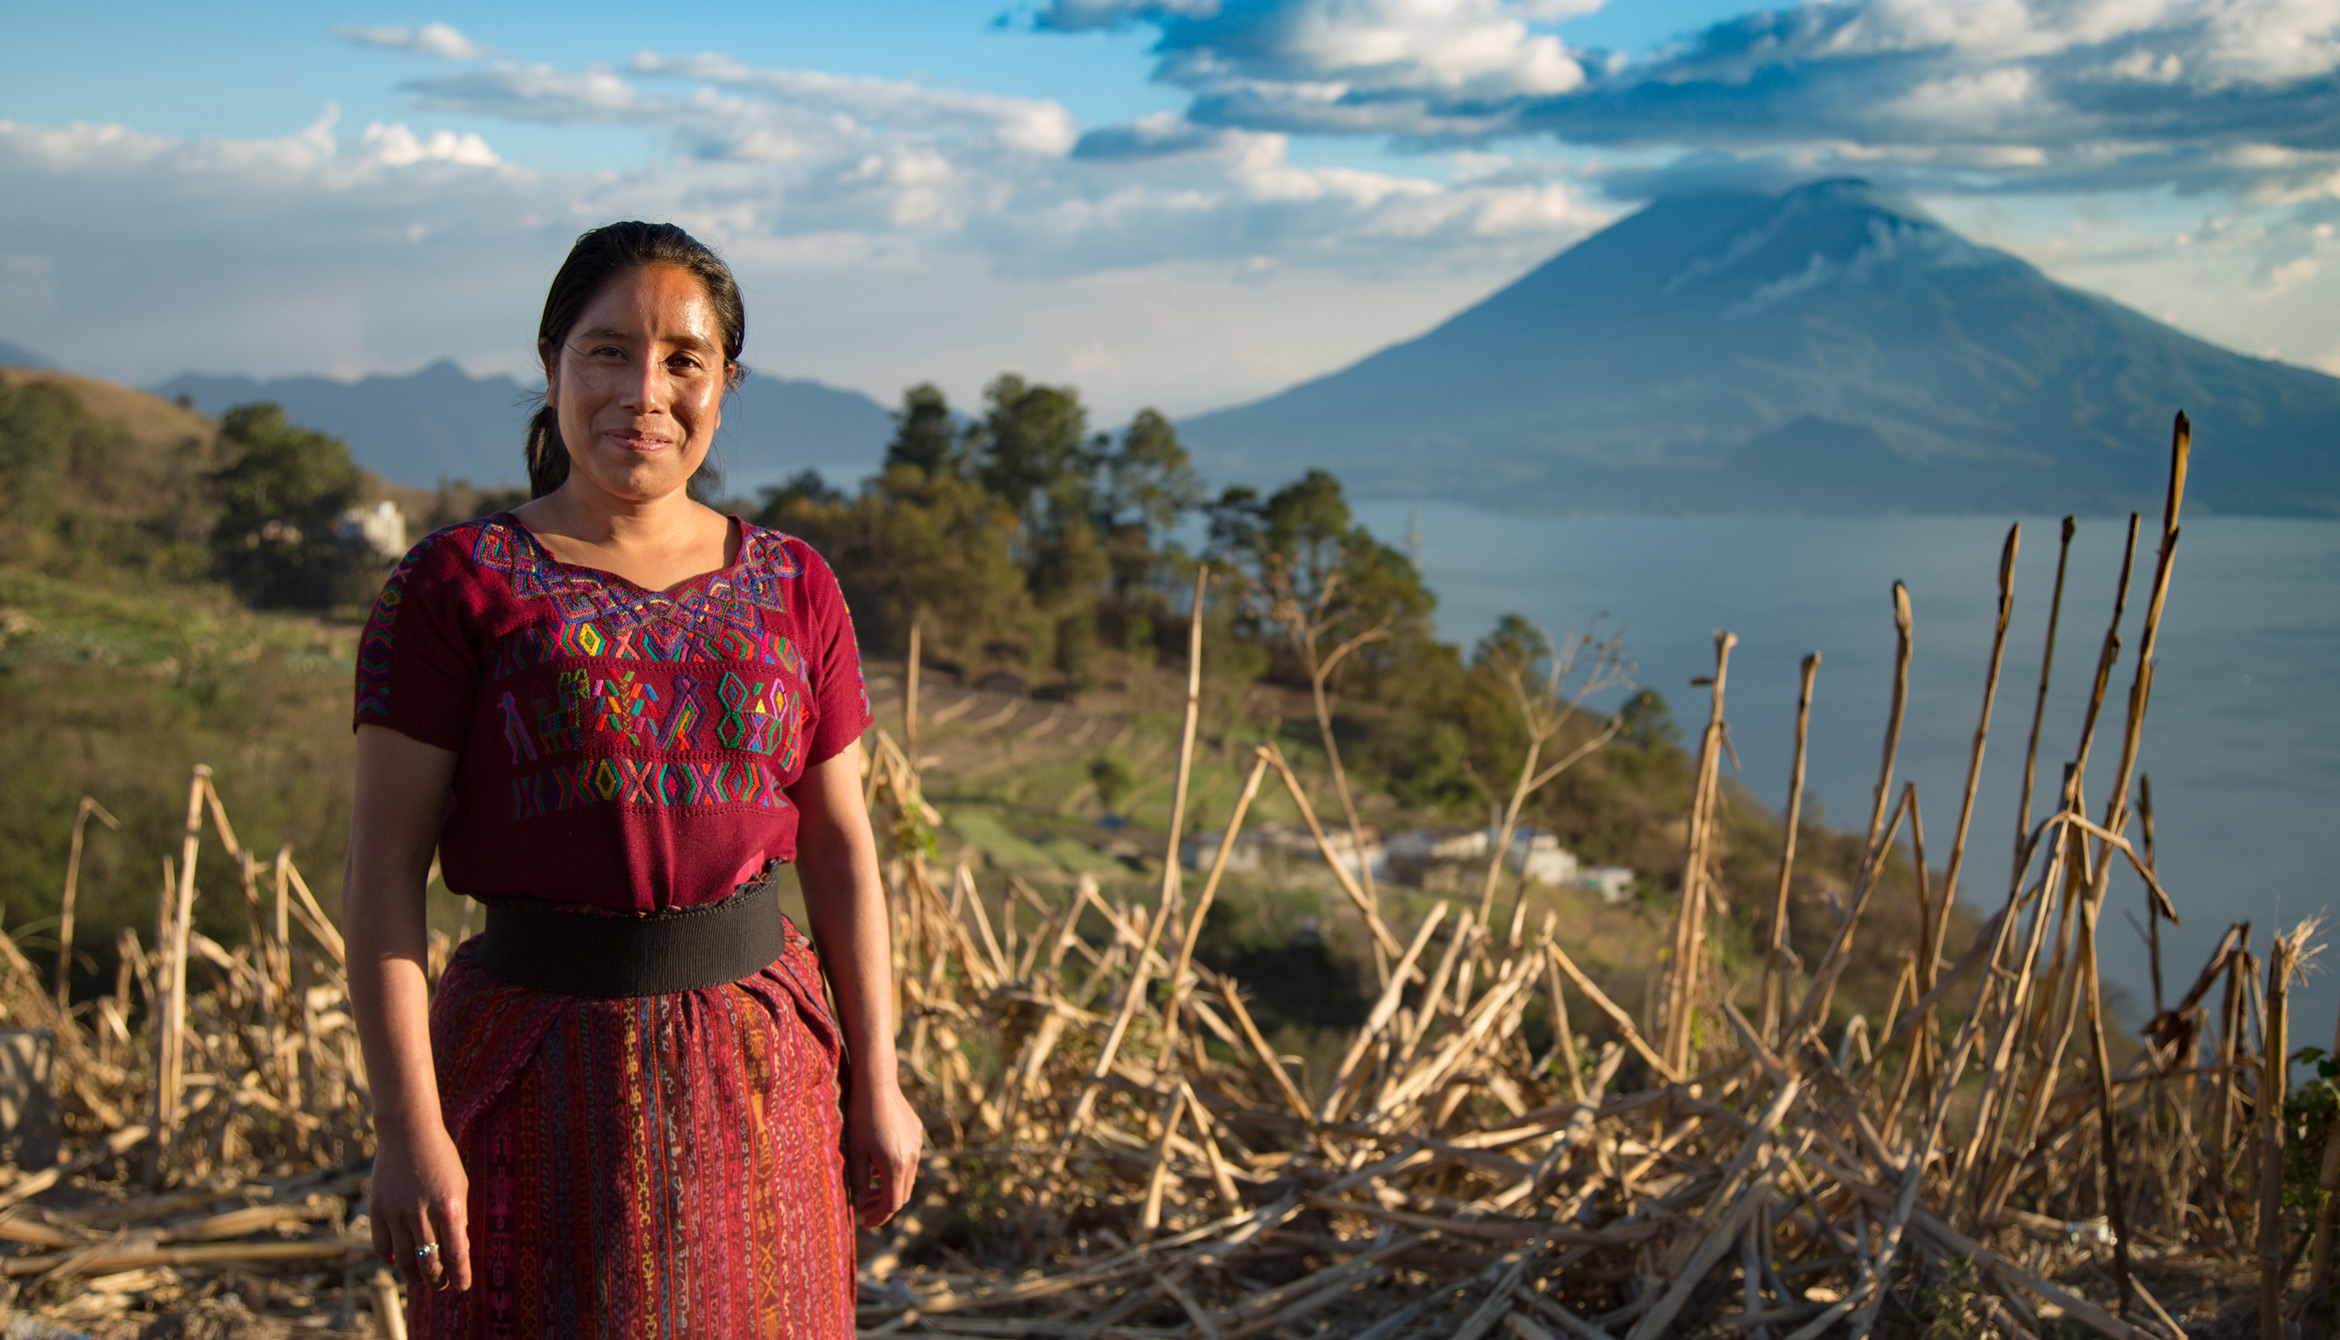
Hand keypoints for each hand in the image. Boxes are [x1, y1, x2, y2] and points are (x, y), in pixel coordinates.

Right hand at [369, 1123, 471, 1292]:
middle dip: (437, 1280)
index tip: (462, 1286)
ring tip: (422, 1277)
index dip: (460, 1276)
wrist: (408, 1133)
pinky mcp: (377, 1210)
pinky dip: (391, 1260)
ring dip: (415, 1275)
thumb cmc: (441, 1160)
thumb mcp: (459, 1186)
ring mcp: (396, 1213)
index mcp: (449, 1207)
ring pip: (404, 1261)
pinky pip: (382, 1248)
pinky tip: (400, 1260)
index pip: (456, 1254)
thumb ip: (458, 1219)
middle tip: (442, 1285)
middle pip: (429, 1263)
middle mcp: (421, 1213)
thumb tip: (457, 1252)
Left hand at [845, 1077, 922, 1228]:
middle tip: (864, 1209)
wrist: (876, 1085)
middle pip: (903, 1194)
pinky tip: (878, 1164)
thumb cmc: (860, 1119)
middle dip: (884, 1206)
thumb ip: (858, 1183)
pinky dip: (896, 1170)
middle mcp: (912, 1158)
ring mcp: (917, 1145)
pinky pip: (909, 1160)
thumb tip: (859, 1206)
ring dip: (891, 1188)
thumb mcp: (854, 1154)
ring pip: (907, 1178)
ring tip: (870, 1190)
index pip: (892, 1204)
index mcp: (896, 1166)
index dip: (878, 1217)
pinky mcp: (916, 1133)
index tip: (865, 1223)